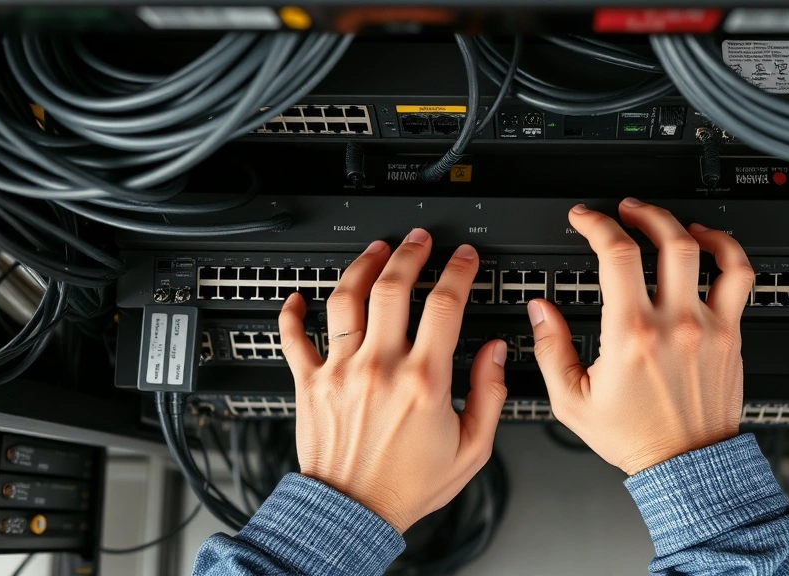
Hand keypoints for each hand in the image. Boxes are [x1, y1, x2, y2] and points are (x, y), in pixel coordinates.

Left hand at [279, 230, 507, 532]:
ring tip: (374, 250)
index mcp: (424, 380)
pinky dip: (293, 312)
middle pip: (392, 287)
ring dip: (361, 265)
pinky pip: (293, 337)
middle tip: (419, 239)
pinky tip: (299, 296)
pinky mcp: (310, 383)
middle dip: (410, 253)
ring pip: (345, 298)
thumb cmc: (408, 486)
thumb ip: (490, 395)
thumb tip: (495, 353)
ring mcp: (340, 371)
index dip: (458, 270)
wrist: (353, 513)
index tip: (463, 258)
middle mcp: (380, 367)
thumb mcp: (472, 449)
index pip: (445, 304)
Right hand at [529, 199, 752, 475]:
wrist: (686, 466)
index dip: (597, 225)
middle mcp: (673, 323)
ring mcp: (708, 326)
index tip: (585, 219)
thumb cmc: (635, 436)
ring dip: (681, 223)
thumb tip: (540, 310)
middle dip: (640, 213)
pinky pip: (739, 277)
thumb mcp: (572, 400)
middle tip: (623, 210)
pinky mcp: (731, 334)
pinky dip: (727, 249)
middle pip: (665, 239)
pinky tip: (709, 243)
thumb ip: (551, 349)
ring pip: (705, 250)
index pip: (616, 254)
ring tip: (664, 219)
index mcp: (630, 335)